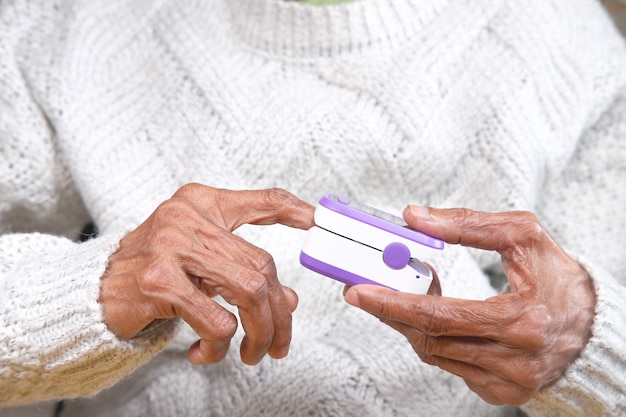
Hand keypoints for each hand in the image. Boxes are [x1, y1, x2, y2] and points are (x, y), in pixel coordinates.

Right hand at [99, 184, 313, 364]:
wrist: (95, 293)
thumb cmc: (152, 273)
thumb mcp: (199, 259)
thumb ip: (241, 270)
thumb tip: (289, 300)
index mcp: (201, 205)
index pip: (259, 201)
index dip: (291, 210)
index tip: (315, 219)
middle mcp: (188, 218)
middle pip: (263, 266)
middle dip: (279, 315)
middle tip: (278, 343)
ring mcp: (172, 247)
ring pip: (248, 292)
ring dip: (259, 333)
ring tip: (252, 353)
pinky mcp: (159, 282)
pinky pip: (216, 320)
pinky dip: (220, 345)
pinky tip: (206, 352)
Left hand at [344, 206, 595, 404]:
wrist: (592, 326)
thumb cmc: (558, 278)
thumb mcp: (522, 236)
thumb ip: (468, 224)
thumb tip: (414, 218)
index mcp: (523, 321)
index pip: (441, 317)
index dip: (394, 303)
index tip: (358, 291)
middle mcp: (516, 361)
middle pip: (429, 339)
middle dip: (389, 312)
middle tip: (362, 291)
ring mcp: (508, 383)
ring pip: (434, 355)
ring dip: (408, 323)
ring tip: (401, 295)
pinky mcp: (502, 392)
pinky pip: (450, 366)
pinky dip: (432, 340)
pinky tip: (430, 318)